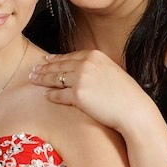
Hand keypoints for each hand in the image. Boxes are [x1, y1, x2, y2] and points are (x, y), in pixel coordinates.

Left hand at [29, 50, 151, 132]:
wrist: (134, 110)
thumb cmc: (126, 94)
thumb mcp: (111, 72)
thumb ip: (95, 68)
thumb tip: (80, 71)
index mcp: (94, 55)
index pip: (70, 56)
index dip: (56, 58)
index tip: (46, 60)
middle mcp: (86, 64)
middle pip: (59, 66)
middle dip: (44, 68)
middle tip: (33, 70)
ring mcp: (81, 79)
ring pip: (55, 78)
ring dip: (42, 79)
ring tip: (33, 80)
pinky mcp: (78, 96)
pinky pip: (59, 95)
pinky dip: (51, 96)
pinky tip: (45, 96)